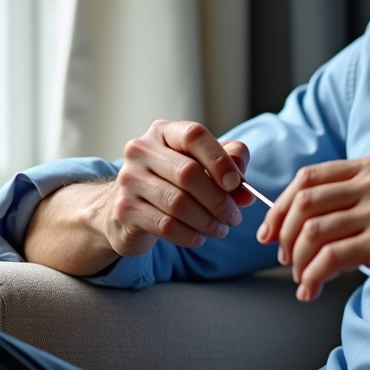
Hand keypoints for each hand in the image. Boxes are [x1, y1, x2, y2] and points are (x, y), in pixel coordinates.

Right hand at [101, 120, 252, 256]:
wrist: (125, 209)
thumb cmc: (171, 182)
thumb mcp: (201, 165)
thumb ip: (229, 165)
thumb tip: (246, 191)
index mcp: (163, 132)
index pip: (193, 135)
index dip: (219, 159)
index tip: (236, 184)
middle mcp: (141, 150)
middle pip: (188, 173)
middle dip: (218, 199)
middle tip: (234, 217)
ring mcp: (129, 179)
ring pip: (177, 203)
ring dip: (207, 221)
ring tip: (220, 229)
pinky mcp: (124, 210)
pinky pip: (165, 225)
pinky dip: (189, 235)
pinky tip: (200, 238)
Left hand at [256, 154, 369, 307]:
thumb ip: (348, 201)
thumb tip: (291, 216)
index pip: (308, 178)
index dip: (281, 206)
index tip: (269, 232)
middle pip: (305, 201)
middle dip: (284, 233)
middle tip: (283, 259)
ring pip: (313, 231)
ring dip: (298, 261)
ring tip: (301, 279)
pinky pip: (329, 258)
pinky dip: (312, 277)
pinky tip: (311, 291)